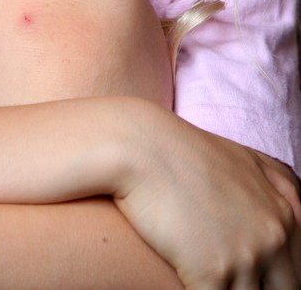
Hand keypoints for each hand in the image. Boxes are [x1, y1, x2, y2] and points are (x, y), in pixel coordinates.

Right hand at [113, 106, 300, 288]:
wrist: (140, 148)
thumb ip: (278, 187)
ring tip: (205, 280)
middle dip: (258, 287)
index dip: (274, 277)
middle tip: (227, 279)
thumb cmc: (181, 149)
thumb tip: (297, 207)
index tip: (253, 275)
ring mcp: (245, 257)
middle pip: (283, 289)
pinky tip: (184, 282)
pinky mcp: (210, 272)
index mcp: (284, 215)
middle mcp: (273, 238)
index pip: (296, 267)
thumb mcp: (246, 159)